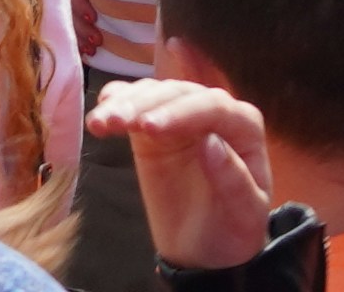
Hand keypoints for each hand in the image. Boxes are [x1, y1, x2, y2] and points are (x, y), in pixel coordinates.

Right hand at [90, 78, 279, 269]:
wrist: (207, 249)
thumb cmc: (232, 229)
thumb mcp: (244, 213)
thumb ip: (233, 179)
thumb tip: (210, 143)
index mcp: (244, 127)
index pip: (213, 108)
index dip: (180, 113)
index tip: (148, 128)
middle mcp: (214, 112)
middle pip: (178, 94)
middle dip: (144, 105)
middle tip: (113, 122)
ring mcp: (181, 118)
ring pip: (153, 95)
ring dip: (124, 104)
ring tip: (99, 123)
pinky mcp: (154, 130)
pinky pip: (136, 105)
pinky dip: (117, 103)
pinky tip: (100, 112)